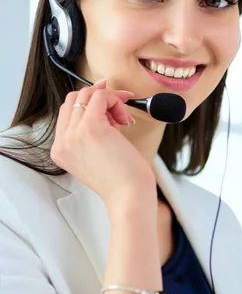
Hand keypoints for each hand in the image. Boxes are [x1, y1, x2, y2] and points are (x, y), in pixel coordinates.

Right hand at [51, 80, 156, 208]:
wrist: (129, 198)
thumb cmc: (121, 181)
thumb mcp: (97, 156)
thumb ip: (91, 133)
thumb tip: (101, 102)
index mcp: (60, 151)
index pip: (67, 113)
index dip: (88, 104)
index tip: (108, 104)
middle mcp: (62, 142)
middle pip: (73, 100)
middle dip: (98, 98)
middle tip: (120, 108)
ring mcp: (74, 134)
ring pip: (86, 95)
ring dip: (110, 100)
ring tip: (124, 120)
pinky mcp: (91, 128)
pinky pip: (100, 97)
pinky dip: (115, 99)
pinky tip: (125, 117)